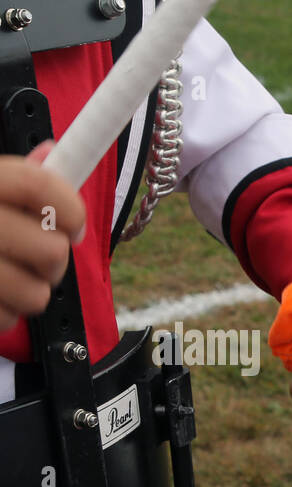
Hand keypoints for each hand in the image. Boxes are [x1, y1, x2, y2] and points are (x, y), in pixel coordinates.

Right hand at [0, 141, 86, 329]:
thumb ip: (15, 176)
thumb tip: (51, 153)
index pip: (39, 185)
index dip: (71, 208)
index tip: (74, 227)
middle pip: (51, 250)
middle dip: (54, 260)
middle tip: (38, 257)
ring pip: (36, 294)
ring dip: (31, 291)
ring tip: (11, 278)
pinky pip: (7, 319)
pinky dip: (5, 313)